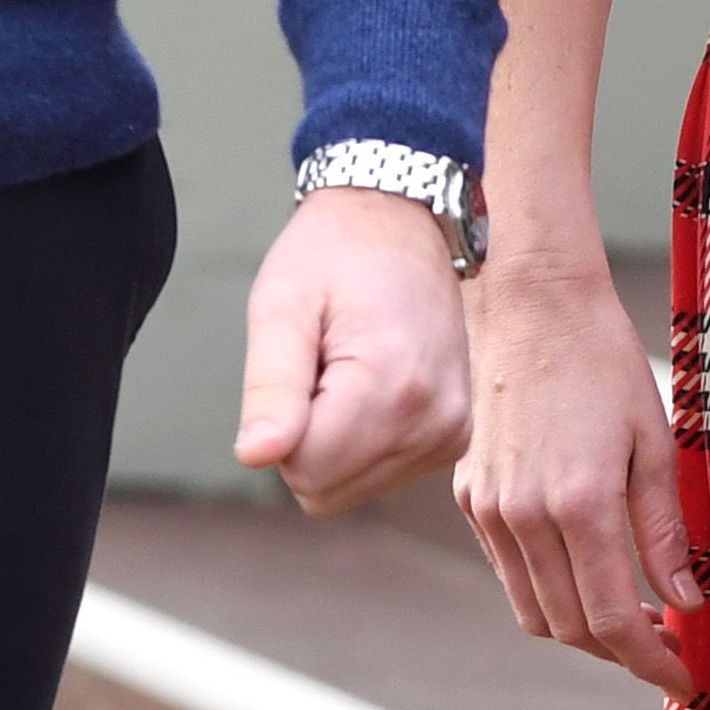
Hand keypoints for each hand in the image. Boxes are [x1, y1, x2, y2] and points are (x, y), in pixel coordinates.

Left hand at [235, 186, 473, 512]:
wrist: (401, 219)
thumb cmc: (333, 253)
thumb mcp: (282, 303)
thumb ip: (270, 384)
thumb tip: (255, 457)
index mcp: (393, 388)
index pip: (302, 470)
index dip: (282, 423)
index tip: (303, 363)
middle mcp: (435, 422)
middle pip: (324, 490)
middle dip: (306, 437)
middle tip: (323, 363)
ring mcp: (452, 434)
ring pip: (349, 489)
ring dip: (335, 439)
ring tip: (349, 366)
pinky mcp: (455, 438)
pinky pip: (379, 476)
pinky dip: (362, 440)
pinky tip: (372, 382)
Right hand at [454, 251, 699, 696]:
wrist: (533, 302)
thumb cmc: (604, 362)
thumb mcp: (655, 444)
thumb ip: (665, 533)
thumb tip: (685, 603)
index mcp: (579, 504)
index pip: (610, 622)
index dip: (651, 663)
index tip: (684, 677)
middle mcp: (524, 516)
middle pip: (571, 629)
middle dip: (622, 654)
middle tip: (668, 649)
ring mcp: (491, 509)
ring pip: (534, 611)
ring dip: (582, 631)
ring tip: (631, 619)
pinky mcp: (471, 496)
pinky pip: (509, 572)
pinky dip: (547, 592)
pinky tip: (585, 572)